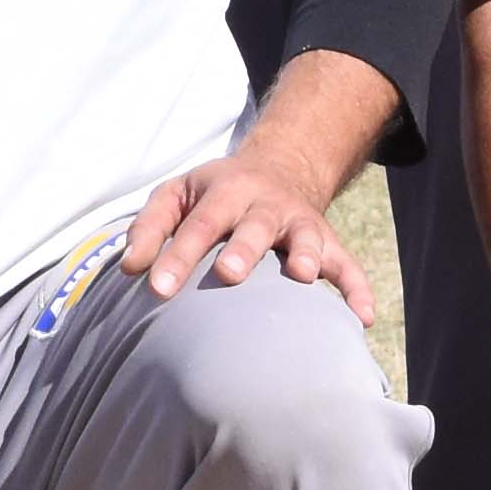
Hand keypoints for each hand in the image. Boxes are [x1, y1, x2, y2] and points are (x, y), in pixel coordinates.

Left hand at [123, 141, 372, 311]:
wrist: (277, 170)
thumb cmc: (213, 196)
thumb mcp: (177, 195)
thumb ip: (150, 227)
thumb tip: (129, 268)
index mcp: (225, 191)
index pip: (199, 224)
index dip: (178, 256)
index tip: (158, 289)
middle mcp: (265, 204)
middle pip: (253, 226)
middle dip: (243, 250)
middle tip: (229, 275)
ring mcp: (300, 222)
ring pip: (304, 237)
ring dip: (304, 254)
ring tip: (302, 275)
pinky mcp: (327, 242)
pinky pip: (347, 265)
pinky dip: (357, 289)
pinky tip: (361, 319)